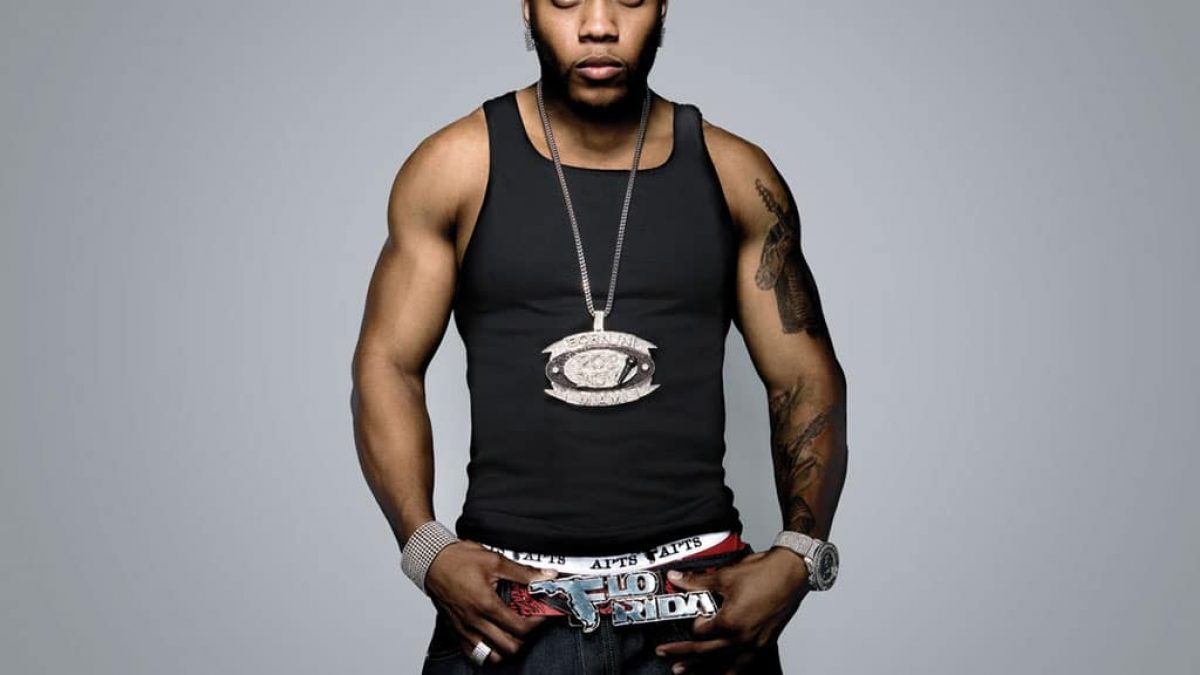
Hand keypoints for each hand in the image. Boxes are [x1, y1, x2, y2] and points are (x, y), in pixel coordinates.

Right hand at [424, 539, 559, 664]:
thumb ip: (523, 572)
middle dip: (525, 637)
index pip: (520, 628)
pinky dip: (488, 650)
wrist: (432, 561)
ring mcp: (465, 629)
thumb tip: (546, 575)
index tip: (542, 614)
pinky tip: (494, 636)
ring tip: (512, 630)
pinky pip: (474, 653)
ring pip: (492, 655)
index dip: (537, 623)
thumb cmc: (458, 560)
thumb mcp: (495, 560)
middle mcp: (475, 621)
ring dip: (507, 647)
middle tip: (529, 622)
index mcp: (486, 605)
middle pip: (510, 647)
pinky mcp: (457, 631)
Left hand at [655, 548, 808, 673]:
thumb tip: (677, 579)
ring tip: (687, 673)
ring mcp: (754, 643)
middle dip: (684, 656)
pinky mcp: (765, 643)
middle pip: (706, 653)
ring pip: (725, 663)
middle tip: (667, 657)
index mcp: (730, 623)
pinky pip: (745, 664)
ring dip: (704, 669)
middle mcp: (742, 638)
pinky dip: (732, 671)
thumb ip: (697, 582)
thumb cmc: (765, 573)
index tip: (685, 616)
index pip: (699, 632)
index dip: (689, 624)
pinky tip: (726, 673)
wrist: (792, 572)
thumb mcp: (725, 576)